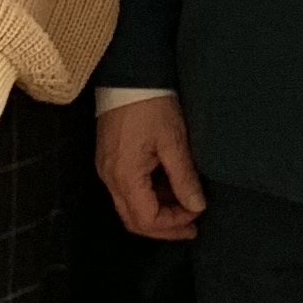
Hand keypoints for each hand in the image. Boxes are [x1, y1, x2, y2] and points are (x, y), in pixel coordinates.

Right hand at [97, 97, 205, 241]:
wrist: (128, 75)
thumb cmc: (151, 104)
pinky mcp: (108, 159)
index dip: (173, 224)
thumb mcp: (173, 140)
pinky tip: (168, 189)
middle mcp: (109, 178)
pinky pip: (126, 190)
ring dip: (156, 213)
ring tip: (184, 208)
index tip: (196, 214)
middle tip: (191, 226)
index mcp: (125, 175)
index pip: (146, 219)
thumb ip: (184, 177)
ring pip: (129, 207)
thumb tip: (197, 206)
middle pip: (133, 220)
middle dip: (163, 228)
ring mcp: (106, 169)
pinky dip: (148, 197)